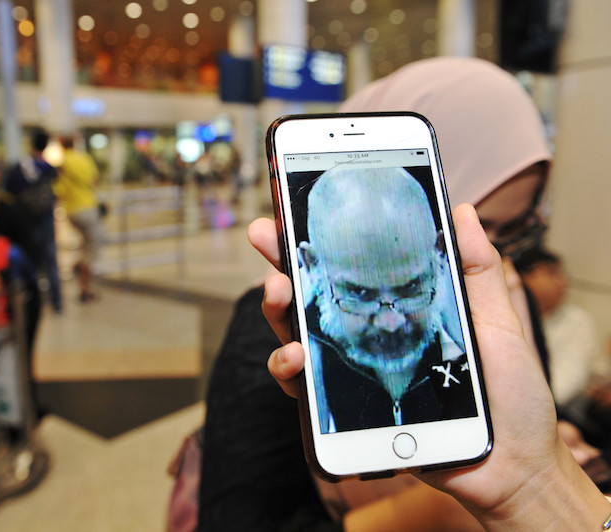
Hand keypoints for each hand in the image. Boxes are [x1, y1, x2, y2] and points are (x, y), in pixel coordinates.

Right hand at [248, 204, 610, 529]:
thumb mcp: (497, 321)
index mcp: (395, 310)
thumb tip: (464, 211)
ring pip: (296, 336)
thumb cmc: (508, 391)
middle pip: (313, 296)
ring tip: (277, 292)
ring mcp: (353, 373)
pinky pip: (304, 389)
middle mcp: (366, 337)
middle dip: (281, 261)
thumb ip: (478, 270)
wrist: (513, 462)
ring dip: (278, 311)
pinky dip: (289, 370)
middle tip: (265, 235)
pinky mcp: (346, 412)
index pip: (350, 268)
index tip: (294, 207)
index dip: (321, 239)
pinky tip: (297, 358)